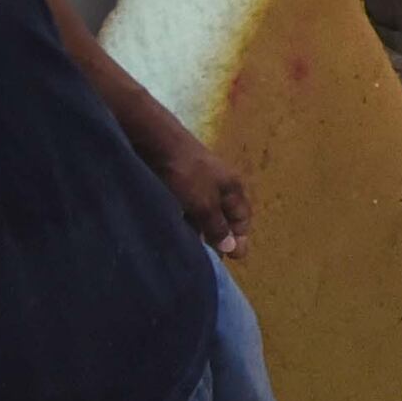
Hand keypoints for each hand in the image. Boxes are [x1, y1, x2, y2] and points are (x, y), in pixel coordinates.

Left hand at [158, 136, 253, 255]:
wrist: (158, 142)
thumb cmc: (187, 174)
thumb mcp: (205, 204)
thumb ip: (218, 227)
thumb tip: (232, 247)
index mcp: (233, 188)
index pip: (243, 217)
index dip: (241, 237)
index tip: (235, 257)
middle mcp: (220, 184)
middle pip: (226, 215)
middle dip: (222, 236)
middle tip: (215, 257)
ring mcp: (200, 181)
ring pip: (206, 211)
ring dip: (203, 229)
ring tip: (196, 248)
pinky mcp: (181, 180)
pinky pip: (189, 205)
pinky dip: (188, 218)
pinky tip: (179, 228)